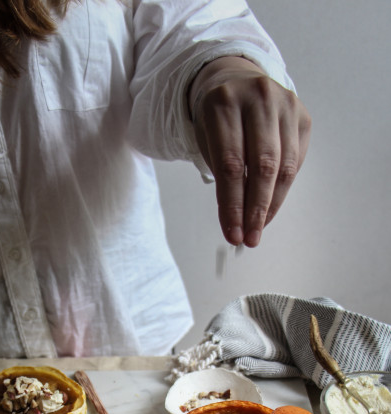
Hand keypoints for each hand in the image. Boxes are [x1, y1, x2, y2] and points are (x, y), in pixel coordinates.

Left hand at [189, 56, 310, 246]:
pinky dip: (283, 188)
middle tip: (250, 238)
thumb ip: (222, 177)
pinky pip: (296, 161)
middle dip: (256, 209)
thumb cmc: (218, 117)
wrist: (235, 79)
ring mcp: (284, 103)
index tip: (233, 234)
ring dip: (272, 204)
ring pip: (284, 166)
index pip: (230, 165)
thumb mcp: (207, 139)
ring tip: (259, 227)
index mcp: (224, 103)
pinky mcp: (302, 114)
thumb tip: (237, 224)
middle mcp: (258, 98)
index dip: (233, 205)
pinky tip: (270, 204)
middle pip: (262, 166)